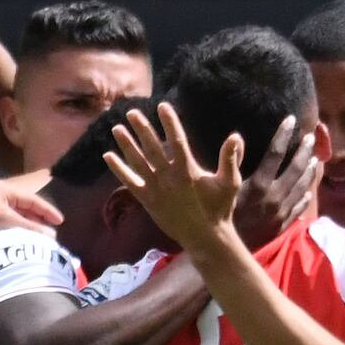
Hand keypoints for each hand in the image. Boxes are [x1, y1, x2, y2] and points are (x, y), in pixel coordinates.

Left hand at [0, 182, 62, 247]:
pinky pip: (6, 220)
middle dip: (38, 217)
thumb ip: (31, 228)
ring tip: (38, 234)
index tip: (60, 222)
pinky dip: (16, 227)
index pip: (32, 198)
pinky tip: (20, 237)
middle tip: (50, 228)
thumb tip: (52, 236)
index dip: (47, 210)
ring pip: (14, 214)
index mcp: (3, 189)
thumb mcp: (8, 221)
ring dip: (27, 223)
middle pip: (24, 205)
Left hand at [104, 102, 242, 253]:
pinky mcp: (148, 201)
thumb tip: (235, 136)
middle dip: (142, 129)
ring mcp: (156, 189)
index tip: (162, 106)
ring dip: (127, 145)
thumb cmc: (219, 208)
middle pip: (152, 147)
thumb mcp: (230, 183)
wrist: (205, 237)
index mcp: (188, 170)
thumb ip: (230, 159)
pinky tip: (108, 156)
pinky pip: (130, 182)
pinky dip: (119, 169)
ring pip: (138, 162)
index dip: (169, 122)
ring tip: (117, 129)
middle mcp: (169, 177)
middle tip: (131, 113)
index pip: (177, 140)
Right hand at [229, 116, 320, 248]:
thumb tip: (237, 138)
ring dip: (310, 173)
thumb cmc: (219, 215)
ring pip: (301, 188)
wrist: (224, 249)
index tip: (291, 120)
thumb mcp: (222, 187)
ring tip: (316, 160)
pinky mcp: (281, 226)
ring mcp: (280, 212)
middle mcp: (274, 197)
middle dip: (304, 151)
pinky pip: (297, 209)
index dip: (283, 135)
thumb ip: (231, 163)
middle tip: (311, 138)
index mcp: (259, 184)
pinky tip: (309, 192)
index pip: (276, 153)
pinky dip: (305, 198)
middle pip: (295, 169)